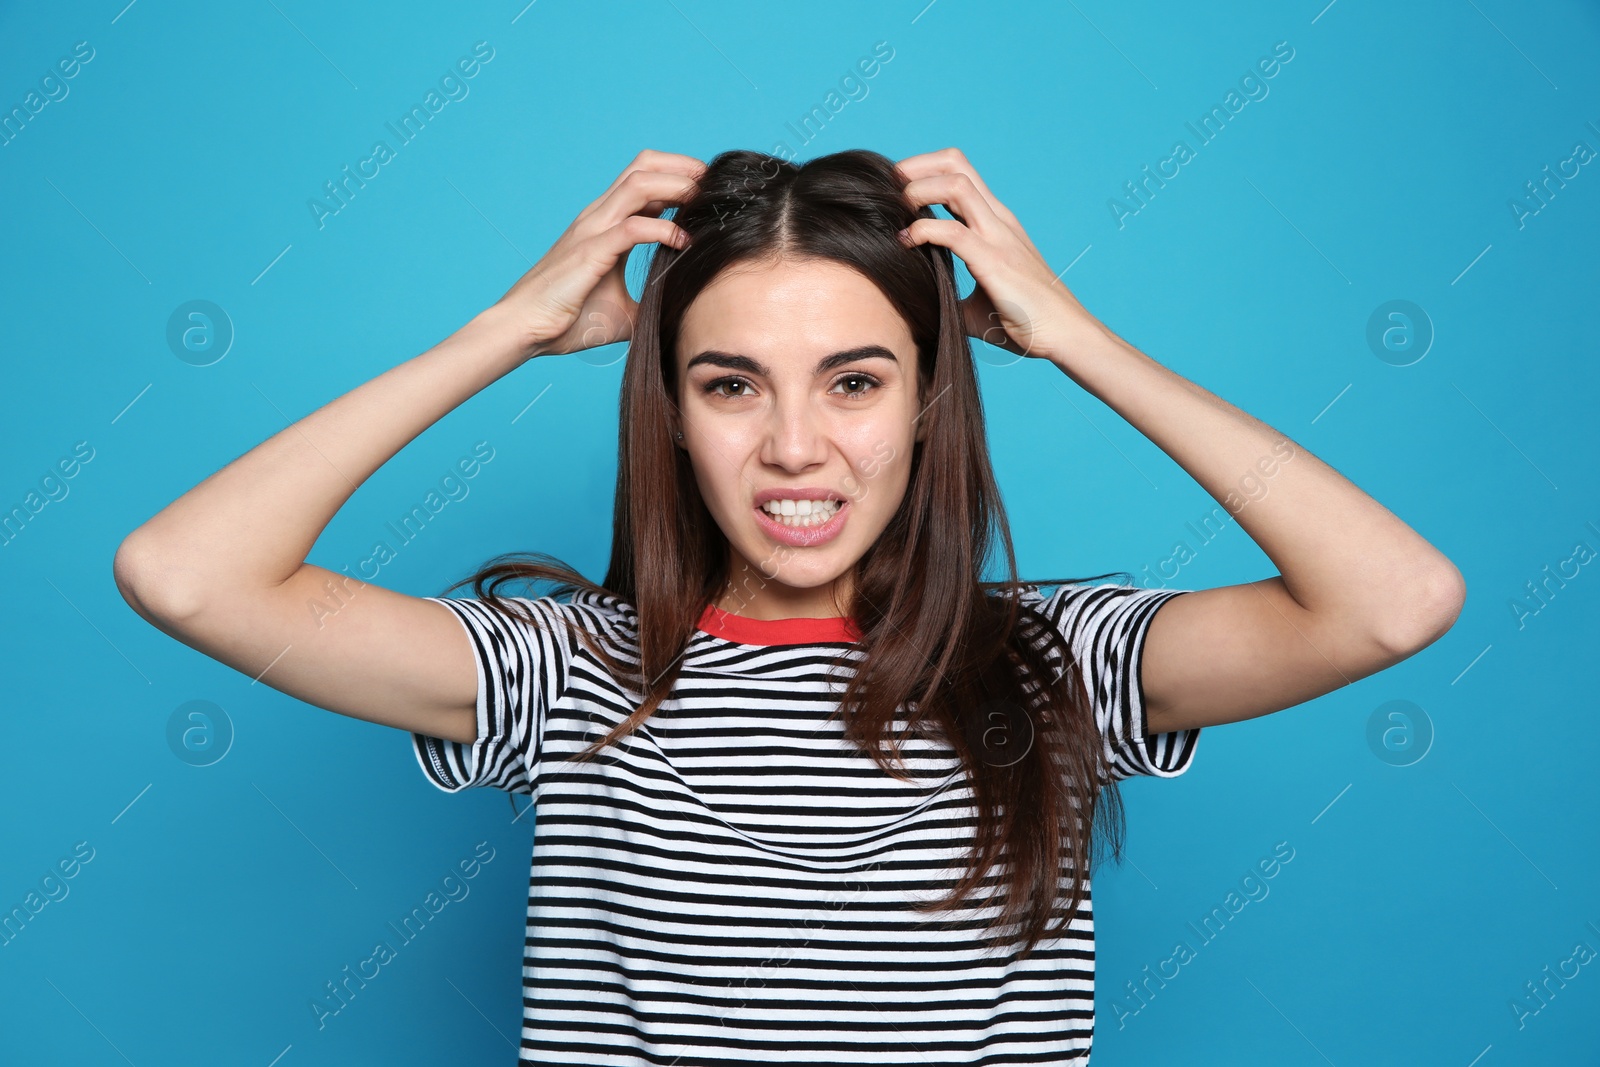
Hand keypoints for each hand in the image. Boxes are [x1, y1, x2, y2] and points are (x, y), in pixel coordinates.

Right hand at [493, 149, 702, 358]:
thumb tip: (682, 315)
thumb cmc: (567, 320)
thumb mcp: (624, 311)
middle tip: (713, 186)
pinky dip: (663, 230)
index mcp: (604, 223)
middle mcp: (598, 217)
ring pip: (639, 185)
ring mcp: (592, 230)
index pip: (644, 179)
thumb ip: (651, 301)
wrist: (525, 330)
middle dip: (683, 168)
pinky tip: (683, 244)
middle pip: (643, 166)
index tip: (708, 194)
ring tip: (703, 202)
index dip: (678, 177)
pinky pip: (632, 228)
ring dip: (676, 187)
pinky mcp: (590, 252)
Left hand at [894, 147, 1109, 366]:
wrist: (1063, 334)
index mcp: (995, 222)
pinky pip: (952, 231)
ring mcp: (998, 236)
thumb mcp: (977, 303)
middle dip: (916, 167)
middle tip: (890, 189)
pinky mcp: (994, 260)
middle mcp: (997, 219)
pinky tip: (907, 243)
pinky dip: (922, 230)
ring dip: (919, 190)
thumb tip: (918, 304)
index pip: (959, 173)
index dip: (924, 171)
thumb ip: (949, 293)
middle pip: (956, 162)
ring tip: (899, 212)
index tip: (898, 194)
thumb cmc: (1025, 320)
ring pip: (955, 184)